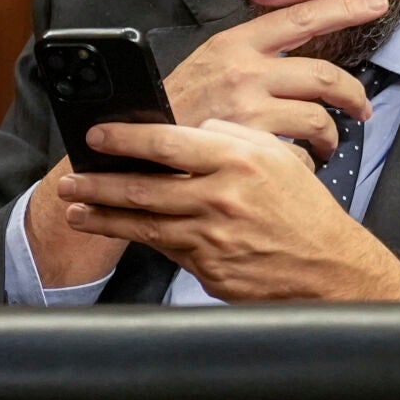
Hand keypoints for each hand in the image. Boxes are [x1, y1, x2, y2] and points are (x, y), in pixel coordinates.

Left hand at [56, 119, 399, 301]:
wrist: (329, 267)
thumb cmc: (303, 209)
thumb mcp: (277, 157)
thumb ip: (231, 138)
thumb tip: (193, 130)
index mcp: (238, 159)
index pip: (168, 142)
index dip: (125, 138)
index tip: (96, 135)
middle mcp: (222, 197)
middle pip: (144, 187)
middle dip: (98, 183)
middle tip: (70, 179)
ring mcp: (213, 237)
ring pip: (144, 224)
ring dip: (104, 216)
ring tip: (77, 210)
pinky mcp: (208, 269)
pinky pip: (166, 250)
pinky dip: (139, 240)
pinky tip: (119, 232)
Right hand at [165, 0, 387, 160]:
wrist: (136, 147)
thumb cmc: (172, 110)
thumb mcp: (206, 67)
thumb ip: (247, 59)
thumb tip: (291, 60)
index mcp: (236, 44)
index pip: (301, 17)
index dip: (344, 8)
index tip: (376, 3)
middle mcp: (245, 69)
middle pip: (323, 74)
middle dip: (353, 94)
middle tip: (362, 109)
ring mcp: (248, 107)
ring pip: (318, 117)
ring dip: (332, 136)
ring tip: (327, 147)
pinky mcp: (250, 144)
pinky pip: (299, 154)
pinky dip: (307, 163)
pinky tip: (300, 166)